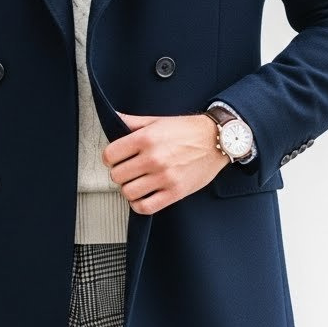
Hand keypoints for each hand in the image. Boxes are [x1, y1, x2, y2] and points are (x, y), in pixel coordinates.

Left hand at [102, 111, 224, 213]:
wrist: (217, 140)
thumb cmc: (189, 130)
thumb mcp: (158, 121)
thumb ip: (133, 122)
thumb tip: (114, 119)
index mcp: (146, 138)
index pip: (110, 155)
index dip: (110, 158)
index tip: (116, 159)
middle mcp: (154, 158)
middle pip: (117, 175)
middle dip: (120, 174)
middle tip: (128, 171)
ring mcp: (164, 177)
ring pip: (128, 192)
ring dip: (129, 189)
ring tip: (136, 183)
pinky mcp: (175, 192)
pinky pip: (146, 207)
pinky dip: (139, 205)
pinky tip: (142, 197)